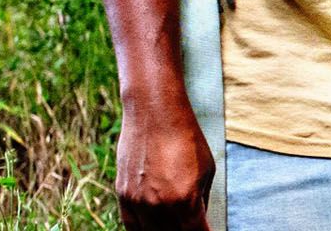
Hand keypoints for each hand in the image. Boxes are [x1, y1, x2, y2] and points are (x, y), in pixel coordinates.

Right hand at [114, 94, 213, 229]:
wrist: (154, 112)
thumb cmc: (186, 137)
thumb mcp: (207, 170)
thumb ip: (201, 201)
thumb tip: (198, 220)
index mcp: (185, 201)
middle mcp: (160, 206)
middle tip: (188, 225)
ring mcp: (139, 201)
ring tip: (172, 226)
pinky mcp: (123, 194)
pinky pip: (131, 226)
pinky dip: (143, 230)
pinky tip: (151, 229)